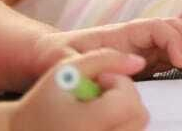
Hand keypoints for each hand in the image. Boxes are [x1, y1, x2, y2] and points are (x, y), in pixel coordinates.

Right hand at [11, 49, 148, 130]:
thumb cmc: (41, 102)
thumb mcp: (66, 69)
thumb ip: (105, 58)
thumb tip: (138, 62)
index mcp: (85, 125)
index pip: (129, 102)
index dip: (120, 83)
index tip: (100, 80)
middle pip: (139, 117)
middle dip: (127, 97)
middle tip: (102, 93)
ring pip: (137, 128)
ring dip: (126, 112)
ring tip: (100, 106)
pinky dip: (122, 125)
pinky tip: (101, 120)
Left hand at [36, 18, 181, 80]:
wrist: (49, 57)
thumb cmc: (56, 55)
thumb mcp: (64, 60)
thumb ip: (84, 62)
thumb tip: (115, 65)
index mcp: (122, 33)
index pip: (157, 29)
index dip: (172, 42)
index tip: (179, 63)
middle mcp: (136, 39)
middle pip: (175, 30)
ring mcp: (141, 50)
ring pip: (177, 44)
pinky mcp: (142, 64)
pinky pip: (171, 60)